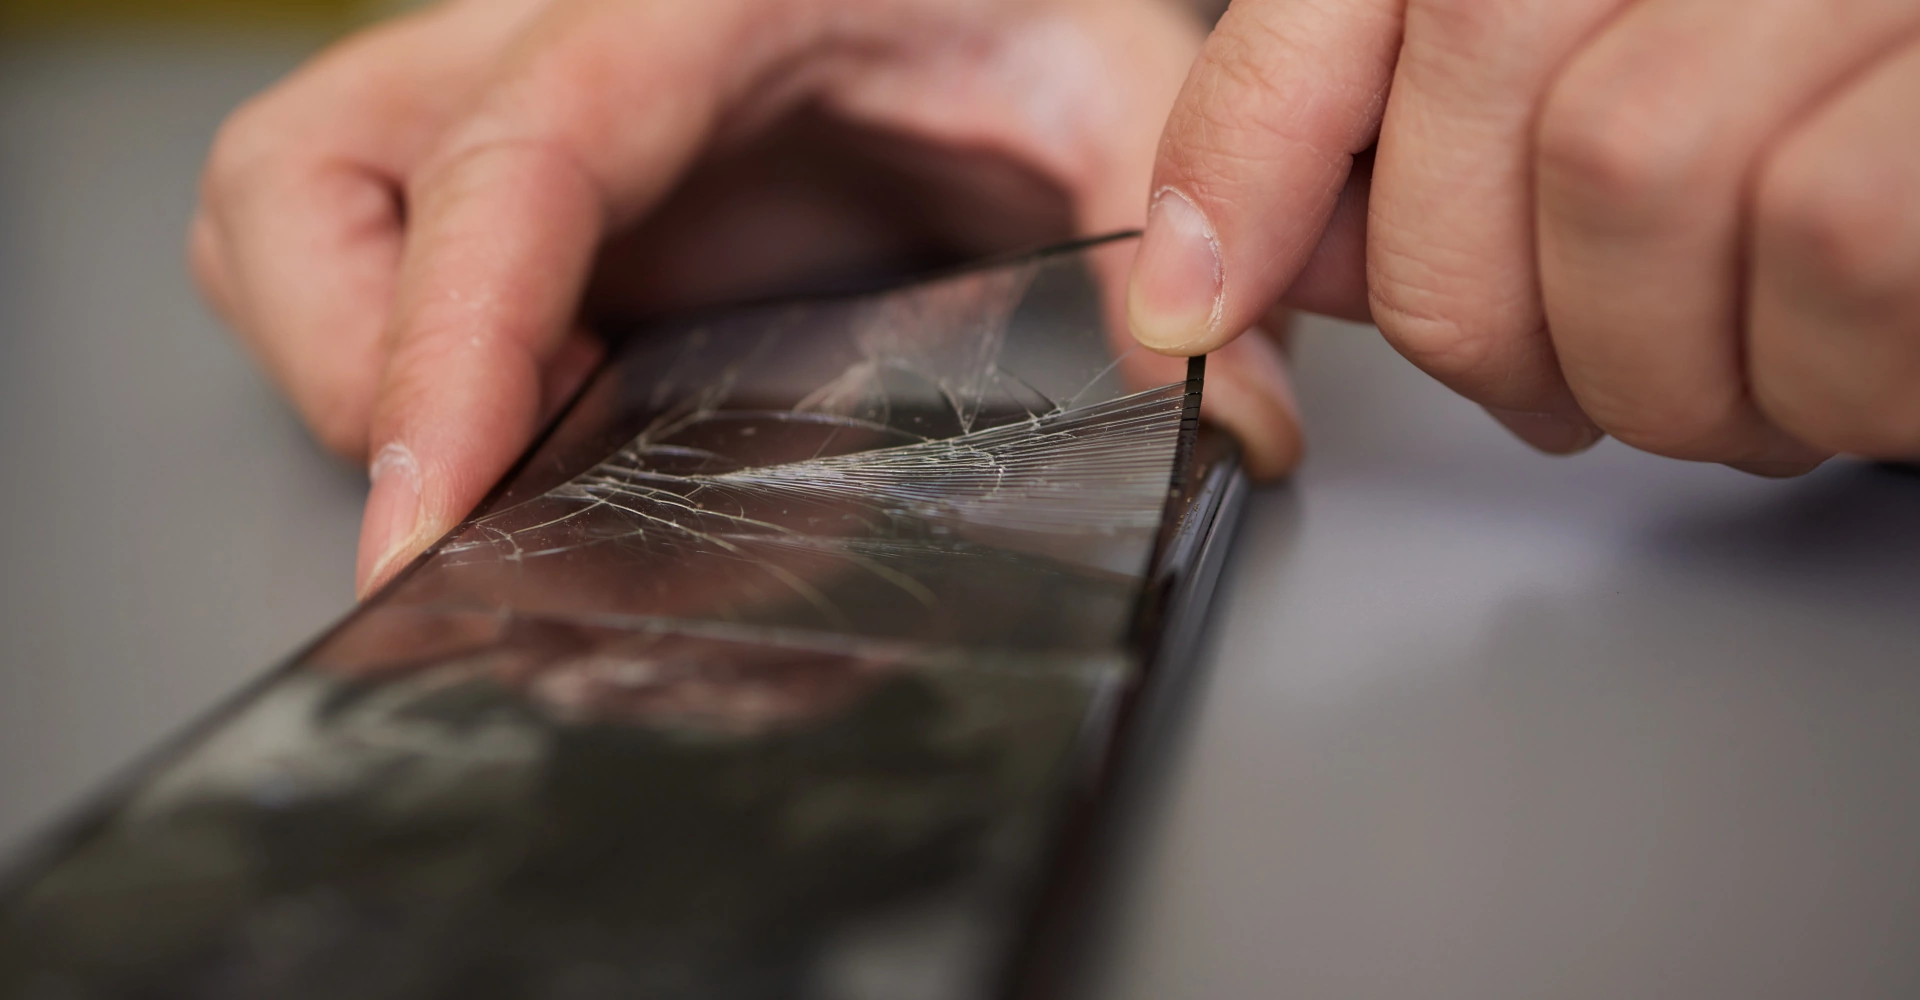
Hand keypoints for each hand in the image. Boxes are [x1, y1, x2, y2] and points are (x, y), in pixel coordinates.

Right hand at [192, 0, 1302, 597]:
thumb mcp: (1095, 66)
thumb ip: (1168, 204)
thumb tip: (1235, 407)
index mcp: (678, 11)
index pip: (517, 168)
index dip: (451, 354)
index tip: (434, 519)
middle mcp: (538, 38)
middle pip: (308, 193)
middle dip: (373, 380)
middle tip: (519, 482)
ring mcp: (484, 94)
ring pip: (281, 220)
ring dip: (356, 366)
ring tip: (522, 445)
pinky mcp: (481, 162)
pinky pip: (331, 251)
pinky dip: (384, 354)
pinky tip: (520, 402)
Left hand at [1129, 0, 1919, 473]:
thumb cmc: (1838, 103)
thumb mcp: (1605, 93)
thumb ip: (1415, 146)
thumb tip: (1235, 253)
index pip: (1350, 3)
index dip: (1246, 160)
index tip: (1191, 303)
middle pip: (1489, 112)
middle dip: (1497, 324)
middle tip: (1571, 381)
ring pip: (1641, 181)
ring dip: (1667, 363)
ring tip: (1734, 376)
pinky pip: (1832, 239)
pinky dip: (1820, 369)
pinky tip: (1841, 370)